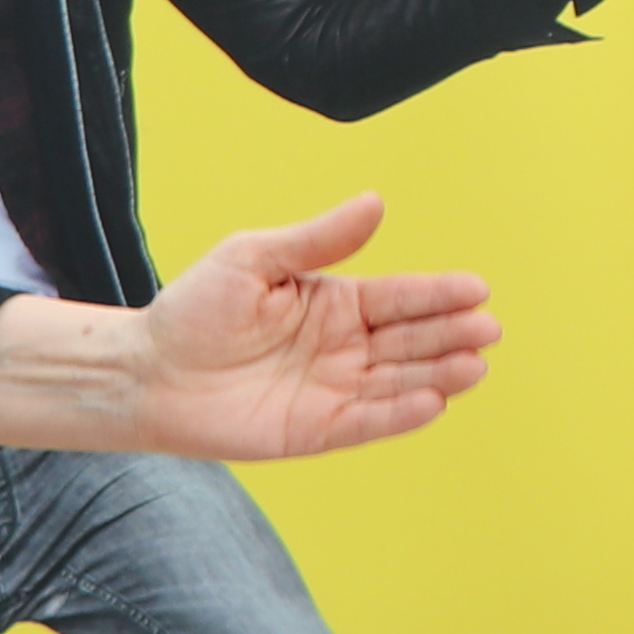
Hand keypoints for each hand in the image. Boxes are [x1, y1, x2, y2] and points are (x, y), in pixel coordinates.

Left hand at [0, 194, 496, 461]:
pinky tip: (433, 402)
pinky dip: (400, 413)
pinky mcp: (316, 430)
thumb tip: (375, 203)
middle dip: (450, 334)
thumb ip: (317, 239)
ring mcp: (333, 390)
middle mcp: (344, 347)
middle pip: (410, 340)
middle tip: (487, 326)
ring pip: (399, 381)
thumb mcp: (253, 258)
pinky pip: (367, 421)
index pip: (399, 297)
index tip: (477, 288)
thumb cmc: (195, 309)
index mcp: (335, 302)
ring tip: (475, 364)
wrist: (147, 371)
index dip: (439, 294)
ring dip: (439, 374)